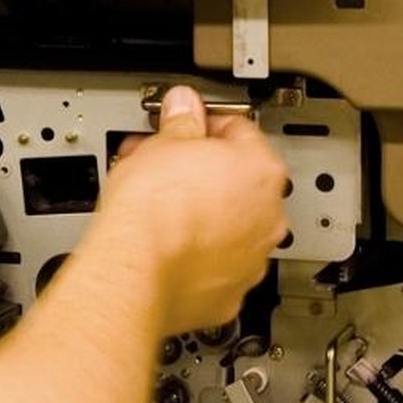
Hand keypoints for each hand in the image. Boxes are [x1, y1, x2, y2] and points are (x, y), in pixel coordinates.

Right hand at [85, 86, 287, 333]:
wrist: (134, 267)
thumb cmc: (152, 209)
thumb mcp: (163, 144)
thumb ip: (182, 121)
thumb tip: (184, 108)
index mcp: (260, 170)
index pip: (240, 130)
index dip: (206, 124)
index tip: (186, 126)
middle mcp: (267, 216)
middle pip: (240, 181)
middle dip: (203, 171)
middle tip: (167, 165)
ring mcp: (252, 258)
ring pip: (232, 227)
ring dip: (204, 214)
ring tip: (161, 206)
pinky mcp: (229, 294)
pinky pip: (218, 266)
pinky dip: (198, 256)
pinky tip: (170, 245)